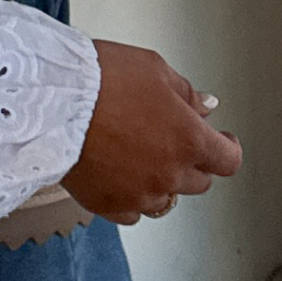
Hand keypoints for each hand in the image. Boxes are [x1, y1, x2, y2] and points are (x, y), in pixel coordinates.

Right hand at [61, 40, 241, 225]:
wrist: (53, 100)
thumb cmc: (102, 78)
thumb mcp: (154, 69)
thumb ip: (186, 93)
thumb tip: (206, 108)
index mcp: (189, 139)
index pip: (228, 160)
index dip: (228, 148)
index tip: (223, 141)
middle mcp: (170, 173)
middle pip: (199, 182)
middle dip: (192, 161)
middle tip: (172, 139)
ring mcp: (140, 195)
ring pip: (165, 200)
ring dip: (162, 181)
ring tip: (139, 155)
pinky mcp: (109, 206)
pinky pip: (133, 212)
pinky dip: (132, 197)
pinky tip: (120, 175)